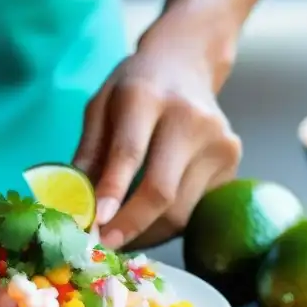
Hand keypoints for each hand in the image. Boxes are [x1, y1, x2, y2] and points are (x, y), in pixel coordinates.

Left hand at [73, 27, 241, 249]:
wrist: (186, 61)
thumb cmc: (134, 87)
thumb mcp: (100, 106)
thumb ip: (88, 153)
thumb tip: (74, 203)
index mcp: (147, 96)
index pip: (130, 153)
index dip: (112, 193)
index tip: (95, 225)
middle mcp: (190, 118)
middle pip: (161, 191)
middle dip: (130, 226)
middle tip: (103, 245)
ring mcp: (219, 141)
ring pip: (181, 211)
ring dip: (147, 232)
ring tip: (122, 235)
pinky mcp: (232, 161)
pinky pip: (196, 209)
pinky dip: (167, 223)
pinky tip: (148, 219)